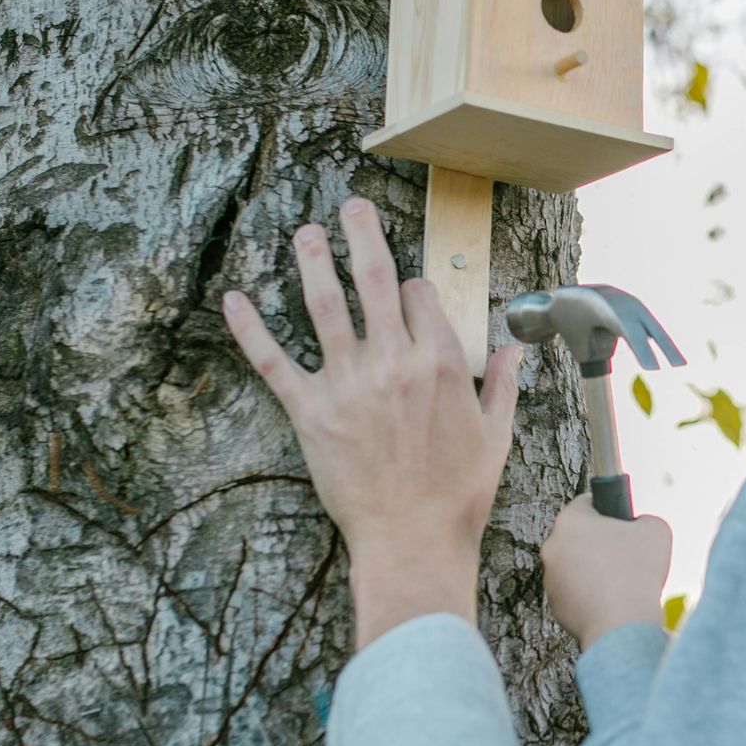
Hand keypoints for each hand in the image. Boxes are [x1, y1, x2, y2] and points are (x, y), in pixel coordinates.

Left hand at [222, 198, 521, 647]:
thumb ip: (501, 385)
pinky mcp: (311, 412)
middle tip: (350, 206)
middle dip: (362, 235)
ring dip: (312, 261)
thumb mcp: (497, 435)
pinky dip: (250, 330)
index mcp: (440, 363)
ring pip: (325, 305)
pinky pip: (274, 362)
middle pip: (376, 280)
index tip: (406, 286)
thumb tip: (511, 349)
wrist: (414, 539)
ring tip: (305, 233)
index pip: (421, 296)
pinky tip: (234, 300)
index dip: (413, 285)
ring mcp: (349, 384)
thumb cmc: (458, 493)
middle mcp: (393, 362)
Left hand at [541, 494, 671, 649]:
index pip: (586, 502)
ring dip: (594, 570)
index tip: (623, 521)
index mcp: (571, 521)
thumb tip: (638, 527)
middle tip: (626, 553)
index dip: (609, 509)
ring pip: (575, 566)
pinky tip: (613, 601)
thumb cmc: (638, 572)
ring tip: (622, 581)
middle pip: (578, 536)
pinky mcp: (556, 606)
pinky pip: (575, 593)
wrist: (622, 625)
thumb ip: (643, 519)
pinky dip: (591, 595)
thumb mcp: (655, 529)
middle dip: (600, 542)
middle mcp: (552, 547)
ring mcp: (550, 579)